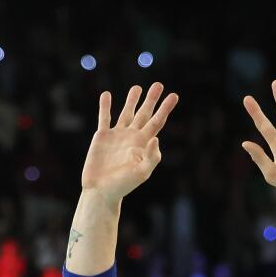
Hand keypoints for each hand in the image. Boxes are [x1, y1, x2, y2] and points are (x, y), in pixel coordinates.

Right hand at [80, 83, 177, 202]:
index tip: (174, 96)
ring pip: (126, 113)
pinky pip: (104, 117)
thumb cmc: (123, 186)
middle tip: (159, 85)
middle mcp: (132, 137)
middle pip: (144, 113)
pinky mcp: (102, 136)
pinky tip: (107, 95)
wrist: (101, 191)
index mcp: (143, 144)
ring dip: (132, 100)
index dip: (165, 108)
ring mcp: (117, 135)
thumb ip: (151, 157)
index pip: (157, 122)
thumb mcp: (142, 173)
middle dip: (151, 99)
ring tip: (137, 88)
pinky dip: (105, 106)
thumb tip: (156, 138)